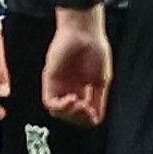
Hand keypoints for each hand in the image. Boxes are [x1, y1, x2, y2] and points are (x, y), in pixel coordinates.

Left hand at [41, 9, 111, 125]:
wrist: (85, 33)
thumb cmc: (96, 50)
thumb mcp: (102, 81)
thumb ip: (98, 101)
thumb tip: (96, 120)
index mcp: (82, 90)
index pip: (81, 115)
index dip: (86, 119)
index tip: (92, 113)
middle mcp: (69, 89)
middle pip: (69, 116)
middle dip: (79, 118)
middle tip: (86, 109)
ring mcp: (58, 85)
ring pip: (58, 112)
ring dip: (69, 114)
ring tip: (79, 104)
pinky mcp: (49, 80)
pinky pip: (49, 102)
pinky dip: (61, 107)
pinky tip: (72, 99)